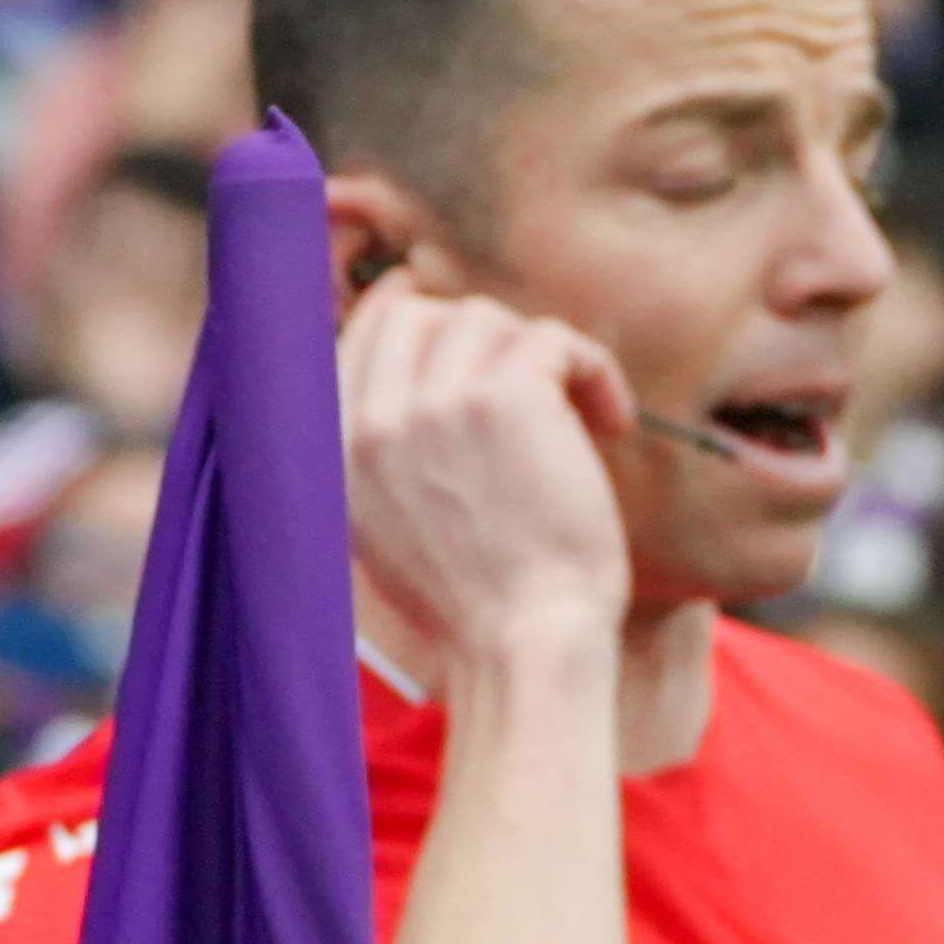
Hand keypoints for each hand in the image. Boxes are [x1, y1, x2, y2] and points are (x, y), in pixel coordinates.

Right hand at [339, 276, 636, 674]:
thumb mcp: (387, 530)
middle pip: (420, 316)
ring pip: (489, 320)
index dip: (404, 310)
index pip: (356, 340)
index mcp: (331, 453)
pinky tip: (612, 421)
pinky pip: (554, 339)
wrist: (523, 640)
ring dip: (543, 358)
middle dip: (484, 336)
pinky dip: (594, 370)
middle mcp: (371, 418)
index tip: (442, 304)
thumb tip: (403, 389)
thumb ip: (382, 456)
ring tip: (580, 416)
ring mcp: (433, 402)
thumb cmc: (476, 602)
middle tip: (539, 378)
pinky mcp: (506, 394)